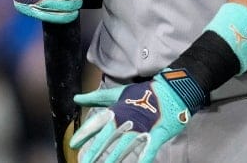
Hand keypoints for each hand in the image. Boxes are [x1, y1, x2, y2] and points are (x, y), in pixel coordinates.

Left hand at [70, 73, 191, 162]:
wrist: (173, 90)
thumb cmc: (144, 93)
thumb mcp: (120, 93)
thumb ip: (97, 97)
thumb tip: (76, 98)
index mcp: (118, 109)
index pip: (97, 123)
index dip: (84, 134)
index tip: (73, 145)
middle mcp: (128, 118)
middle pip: (108, 137)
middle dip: (95, 151)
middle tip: (83, 162)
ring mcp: (143, 127)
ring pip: (125, 146)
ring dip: (114, 159)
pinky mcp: (158, 133)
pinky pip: (149, 148)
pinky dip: (144, 158)